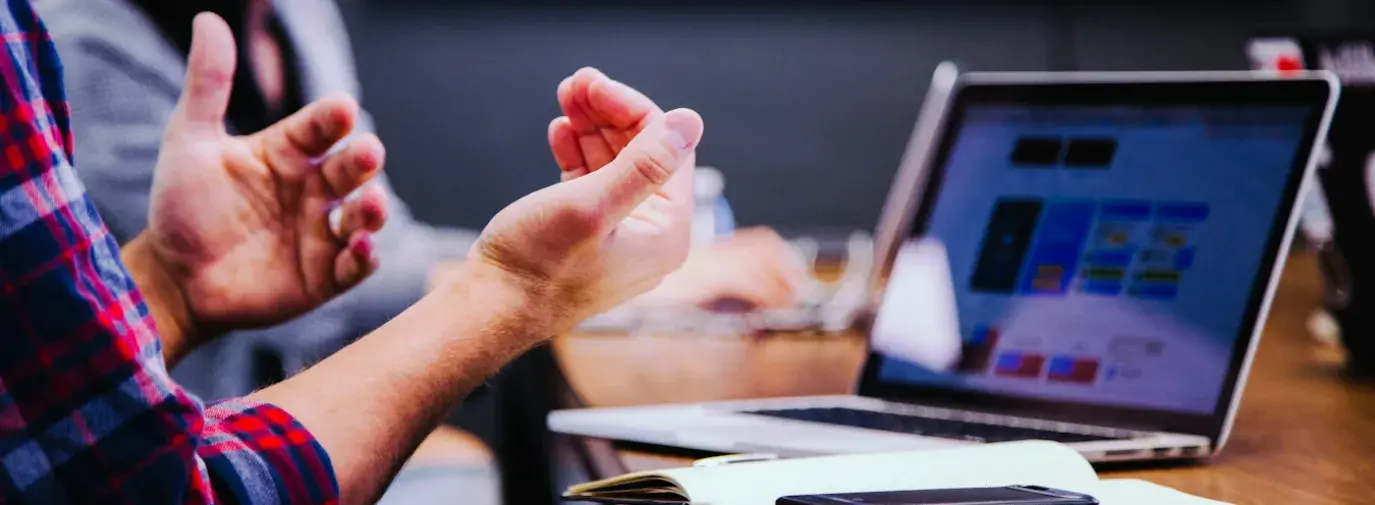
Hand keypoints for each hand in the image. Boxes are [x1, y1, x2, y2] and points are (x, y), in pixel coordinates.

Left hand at [142, 14, 388, 347]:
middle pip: (351, 169)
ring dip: (374, 210)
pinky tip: (360, 248)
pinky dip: (364, 257)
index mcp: (288, 153)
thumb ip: (208, 84)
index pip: (320, 127)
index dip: (332, 118)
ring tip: (371, 204)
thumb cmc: (182, 206)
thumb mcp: (189, 141)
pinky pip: (355, 265)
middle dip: (363, 160)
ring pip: (363, 216)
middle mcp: (313, 189)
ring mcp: (322, 232)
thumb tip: (209, 20)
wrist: (171, 278)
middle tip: (367, 152)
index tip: (341, 109)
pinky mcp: (324, 276)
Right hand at [545, 70, 806, 310]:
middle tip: (576, 82)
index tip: (593, 84)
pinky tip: (560, 132)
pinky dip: (578, 155)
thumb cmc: (536, 266)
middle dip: (609, 114)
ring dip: (592, 129)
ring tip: (565, 98)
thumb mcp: (590, 206)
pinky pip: (593, 185)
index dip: (631, 109)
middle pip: (642, 155)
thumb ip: (643, 164)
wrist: (488, 311)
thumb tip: (690, 122)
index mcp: (666, 234)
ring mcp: (620, 238)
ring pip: (615, 166)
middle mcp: (651, 238)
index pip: (667, 150)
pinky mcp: (588, 238)